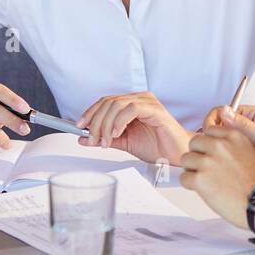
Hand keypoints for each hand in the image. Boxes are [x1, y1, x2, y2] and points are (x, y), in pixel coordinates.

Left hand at [76, 91, 192, 164]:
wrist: (176, 155)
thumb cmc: (156, 147)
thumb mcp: (124, 143)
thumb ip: (105, 139)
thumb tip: (83, 138)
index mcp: (131, 104)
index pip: (105, 102)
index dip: (90, 112)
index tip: (79, 126)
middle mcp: (139, 99)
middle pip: (108, 102)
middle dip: (96, 122)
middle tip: (92, 139)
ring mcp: (148, 102)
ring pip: (117, 105)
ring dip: (106, 125)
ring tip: (105, 141)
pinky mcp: (156, 110)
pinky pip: (132, 109)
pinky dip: (120, 121)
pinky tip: (117, 134)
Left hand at [179, 125, 254, 230]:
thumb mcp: (249, 152)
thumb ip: (231, 146)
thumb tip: (211, 147)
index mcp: (233, 136)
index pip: (208, 131)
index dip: (209, 145)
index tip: (212, 155)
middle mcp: (219, 146)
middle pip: (194, 143)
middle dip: (198, 155)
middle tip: (206, 169)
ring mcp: (208, 162)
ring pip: (185, 159)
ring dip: (192, 170)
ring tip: (205, 180)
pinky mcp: (200, 179)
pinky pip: (184, 177)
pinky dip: (190, 185)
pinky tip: (203, 190)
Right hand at [200, 105, 254, 204]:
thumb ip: (244, 126)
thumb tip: (224, 111)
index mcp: (251, 117)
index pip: (222, 112)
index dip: (212, 121)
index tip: (207, 132)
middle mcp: (245, 128)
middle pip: (217, 127)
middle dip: (209, 135)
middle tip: (205, 147)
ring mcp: (242, 143)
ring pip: (218, 142)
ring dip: (211, 148)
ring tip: (208, 157)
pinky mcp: (241, 158)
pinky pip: (223, 154)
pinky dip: (217, 158)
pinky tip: (216, 165)